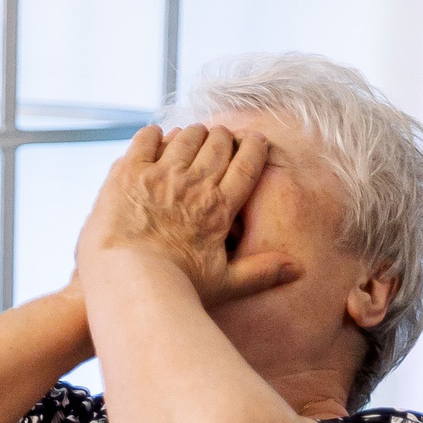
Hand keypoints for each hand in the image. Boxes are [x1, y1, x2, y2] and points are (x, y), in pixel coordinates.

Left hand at [76, 123, 293, 308]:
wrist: (125, 283)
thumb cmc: (174, 289)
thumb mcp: (224, 283)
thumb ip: (260, 272)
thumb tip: (297, 270)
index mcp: (220, 207)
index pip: (248, 163)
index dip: (254, 146)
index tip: (254, 140)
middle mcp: (194, 185)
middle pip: (218, 143)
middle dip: (223, 137)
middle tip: (219, 138)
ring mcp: (160, 176)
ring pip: (186, 136)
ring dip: (192, 133)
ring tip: (191, 136)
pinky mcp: (128, 173)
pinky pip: (146, 139)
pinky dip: (153, 135)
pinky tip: (155, 137)